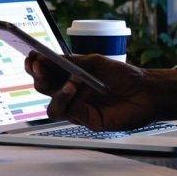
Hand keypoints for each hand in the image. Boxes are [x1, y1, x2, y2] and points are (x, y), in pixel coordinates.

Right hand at [25, 52, 156, 130]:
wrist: (146, 92)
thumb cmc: (124, 76)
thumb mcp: (95, 63)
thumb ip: (71, 62)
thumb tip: (46, 57)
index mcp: (71, 76)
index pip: (47, 72)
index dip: (35, 65)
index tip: (30, 55)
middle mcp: (71, 93)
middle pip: (44, 87)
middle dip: (37, 75)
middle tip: (37, 63)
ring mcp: (77, 107)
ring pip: (52, 104)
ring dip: (52, 89)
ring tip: (64, 78)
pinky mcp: (85, 119)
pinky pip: (66, 112)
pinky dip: (65, 98)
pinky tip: (73, 86)